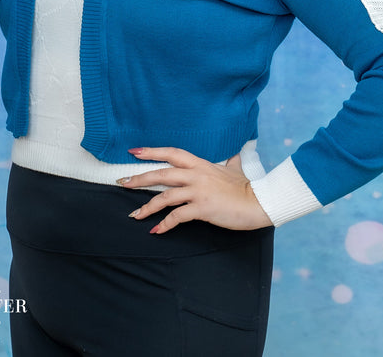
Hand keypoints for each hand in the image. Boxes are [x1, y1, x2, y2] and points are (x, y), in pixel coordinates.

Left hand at [117, 147, 272, 234]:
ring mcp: (198, 191)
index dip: (152, 151)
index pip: (172, 153)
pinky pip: (177, 217)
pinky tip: (156, 230)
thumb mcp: (236, 169)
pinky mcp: (202, 209)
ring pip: (165, 196)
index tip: (134, 151)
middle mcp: (196, 175)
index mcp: (201, 164)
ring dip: (147, 206)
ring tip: (134, 215)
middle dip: (140, 178)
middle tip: (123, 183)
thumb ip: (231, 161)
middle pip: (162, 173)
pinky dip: (165, 224)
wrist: (259, 202)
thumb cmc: (246, 187)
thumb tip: (236, 154)